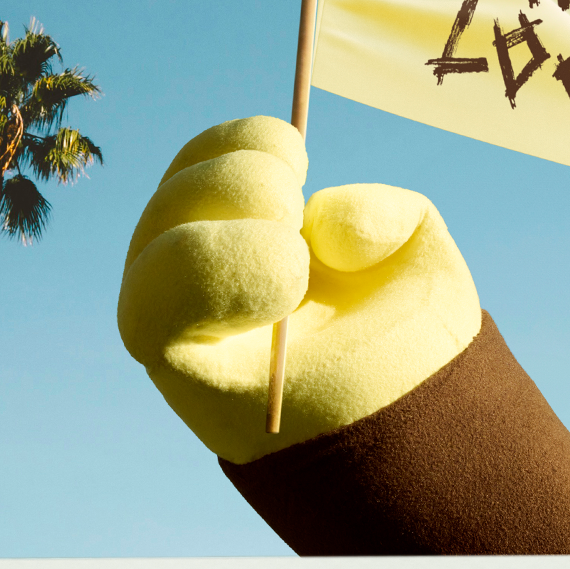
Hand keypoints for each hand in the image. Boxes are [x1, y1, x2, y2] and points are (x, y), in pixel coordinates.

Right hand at [117, 117, 480, 463]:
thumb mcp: (414, 250)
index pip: (207, 161)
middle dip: (242, 178)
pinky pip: (150, 304)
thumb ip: (377, 210)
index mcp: (246, 233)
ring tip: (292, 260)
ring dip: (227, 226)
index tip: (302, 164)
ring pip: (156, 241)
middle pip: (177, 192)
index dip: (249, 143)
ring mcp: (180, 319)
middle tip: (294, 213)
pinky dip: (213, 270)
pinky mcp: (175, 365)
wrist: (420, 425)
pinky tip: (281, 290)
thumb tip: (320, 225)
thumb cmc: (410, 339)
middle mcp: (200, 273)